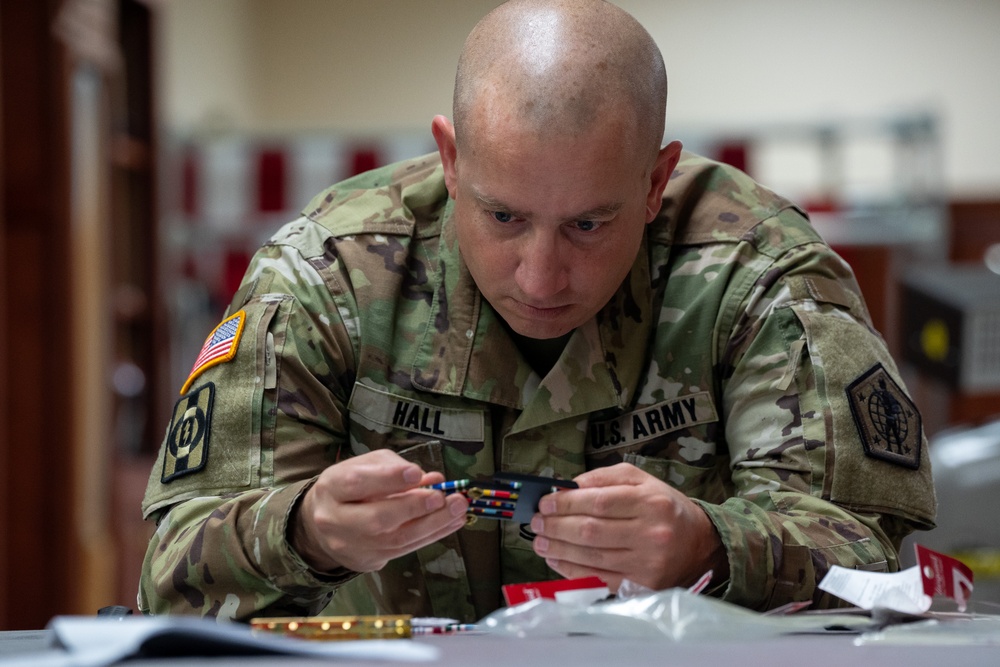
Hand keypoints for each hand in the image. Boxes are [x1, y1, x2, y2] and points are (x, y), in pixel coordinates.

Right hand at [291, 449, 468, 572]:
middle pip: (377, 519)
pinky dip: (431, 536)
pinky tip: (451, 523)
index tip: (417, 474)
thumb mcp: (366, 466)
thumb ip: (395, 468)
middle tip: (443, 497)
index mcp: (332, 488)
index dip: (388, 479)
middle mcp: (335, 521)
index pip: (357, 483)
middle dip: (414, 508)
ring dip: (433, 525)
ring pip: (395, 540)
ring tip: (457, 510)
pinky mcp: (367, 562)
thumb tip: (431, 479)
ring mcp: (351, 547)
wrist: (324, 523)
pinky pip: (404, 551)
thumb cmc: (351, 486)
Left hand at [529, 463, 727, 591]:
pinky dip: (571, 570)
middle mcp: (651, 534)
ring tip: (540, 541)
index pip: (599, 503)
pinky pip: (598, 579)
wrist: (700, 544)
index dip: (566, 503)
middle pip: (591, 531)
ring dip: (558, 549)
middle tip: (536, 522)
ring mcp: (646, 564)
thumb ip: (604, 478)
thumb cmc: (664, 507)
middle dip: (556, 526)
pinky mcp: (641, 586)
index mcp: (651, 502)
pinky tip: (556, 560)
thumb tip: (568, 487)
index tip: (545, 502)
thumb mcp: (642, 480)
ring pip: (591, 557)